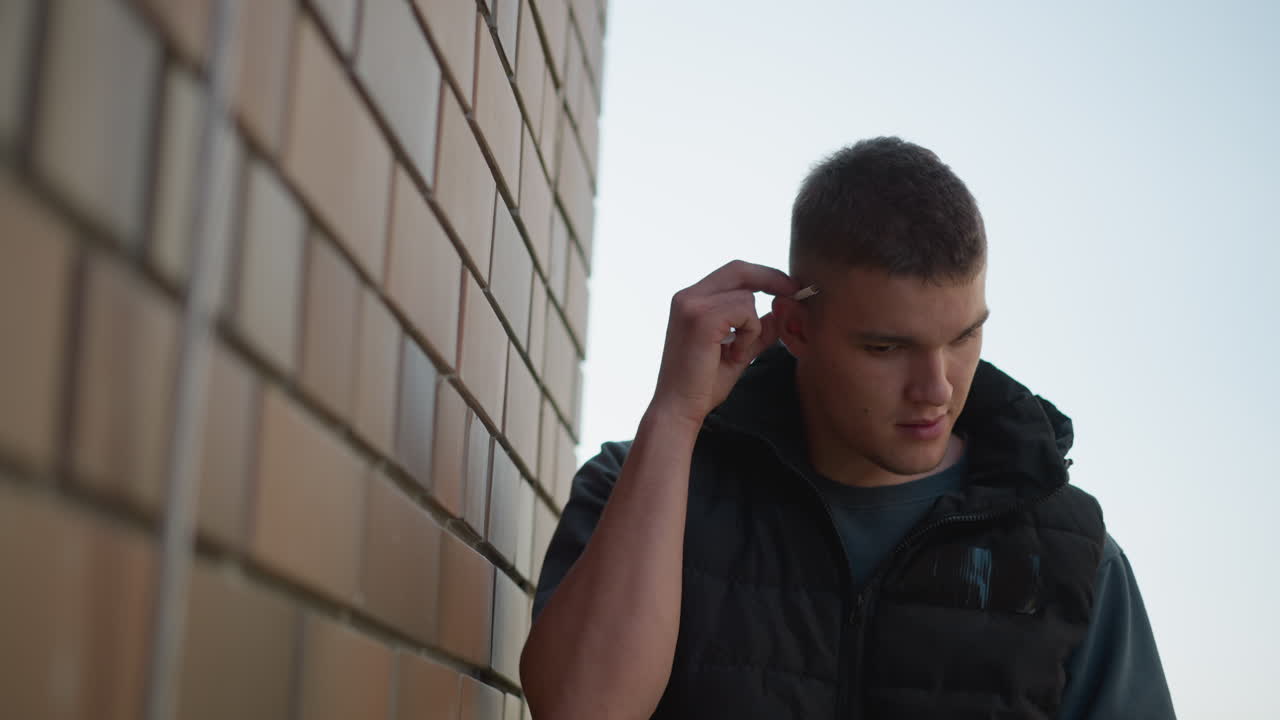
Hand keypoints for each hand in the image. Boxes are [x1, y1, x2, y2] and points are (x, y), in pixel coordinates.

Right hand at [650, 260, 799, 425]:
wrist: (678, 409)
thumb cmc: (703, 385)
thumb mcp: (738, 351)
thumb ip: (756, 330)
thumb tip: (779, 313)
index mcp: (691, 301)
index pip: (733, 273)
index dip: (763, 275)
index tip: (787, 286)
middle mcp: (688, 297)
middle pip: (739, 269)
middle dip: (771, 278)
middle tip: (795, 291)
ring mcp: (692, 305)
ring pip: (747, 297)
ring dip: (752, 327)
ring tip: (735, 353)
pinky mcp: (702, 318)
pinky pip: (745, 312)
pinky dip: (749, 334)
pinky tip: (732, 355)